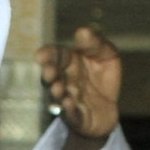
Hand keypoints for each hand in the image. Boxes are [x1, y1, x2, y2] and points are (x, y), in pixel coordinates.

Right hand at [37, 26, 122, 141]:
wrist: (109, 109)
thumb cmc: (103, 78)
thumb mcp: (108, 56)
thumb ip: (96, 43)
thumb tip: (82, 31)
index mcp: (70, 63)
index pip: (57, 56)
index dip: (48, 55)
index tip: (40, 55)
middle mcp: (65, 81)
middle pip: (54, 77)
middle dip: (49, 74)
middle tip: (48, 72)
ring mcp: (69, 99)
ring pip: (59, 96)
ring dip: (57, 92)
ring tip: (58, 88)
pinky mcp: (77, 118)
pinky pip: (71, 115)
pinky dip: (68, 110)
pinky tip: (68, 103)